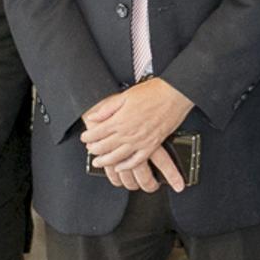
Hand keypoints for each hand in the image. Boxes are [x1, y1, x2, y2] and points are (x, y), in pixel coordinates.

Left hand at [81, 77, 195, 174]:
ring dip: (105, 161)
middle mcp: (128, 133)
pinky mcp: (151, 145)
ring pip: (117, 157)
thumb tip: (93, 117)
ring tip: (98, 163)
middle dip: (94, 150)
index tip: (85, 137)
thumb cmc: (153, 92)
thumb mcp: (125, 95)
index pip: (97, 132)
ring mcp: (140, 141)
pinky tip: (121, 167)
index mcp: (120, 120)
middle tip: (90, 150)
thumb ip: (108, 108)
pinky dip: (126, 166)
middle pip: (104, 146)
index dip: (88, 136)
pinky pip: (136, 160)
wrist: (174, 95)